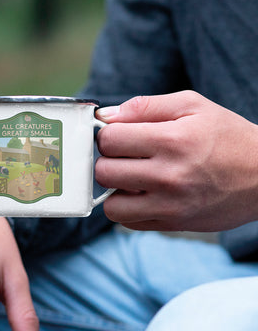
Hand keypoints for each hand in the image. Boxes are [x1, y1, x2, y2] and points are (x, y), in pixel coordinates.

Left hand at [95, 90, 257, 230]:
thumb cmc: (227, 137)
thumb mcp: (193, 106)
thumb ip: (146, 106)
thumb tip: (107, 117)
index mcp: (172, 140)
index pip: (109, 139)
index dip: (108, 135)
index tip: (119, 136)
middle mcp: (168, 176)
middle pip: (104, 172)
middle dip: (108, 161)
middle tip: (124, 157)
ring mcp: (169, 205)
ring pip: (111, 205)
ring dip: (114, 190)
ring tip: (130, 178)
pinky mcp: (171, 224)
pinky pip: (128, 222)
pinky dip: (128, 209)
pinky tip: (142, 195)